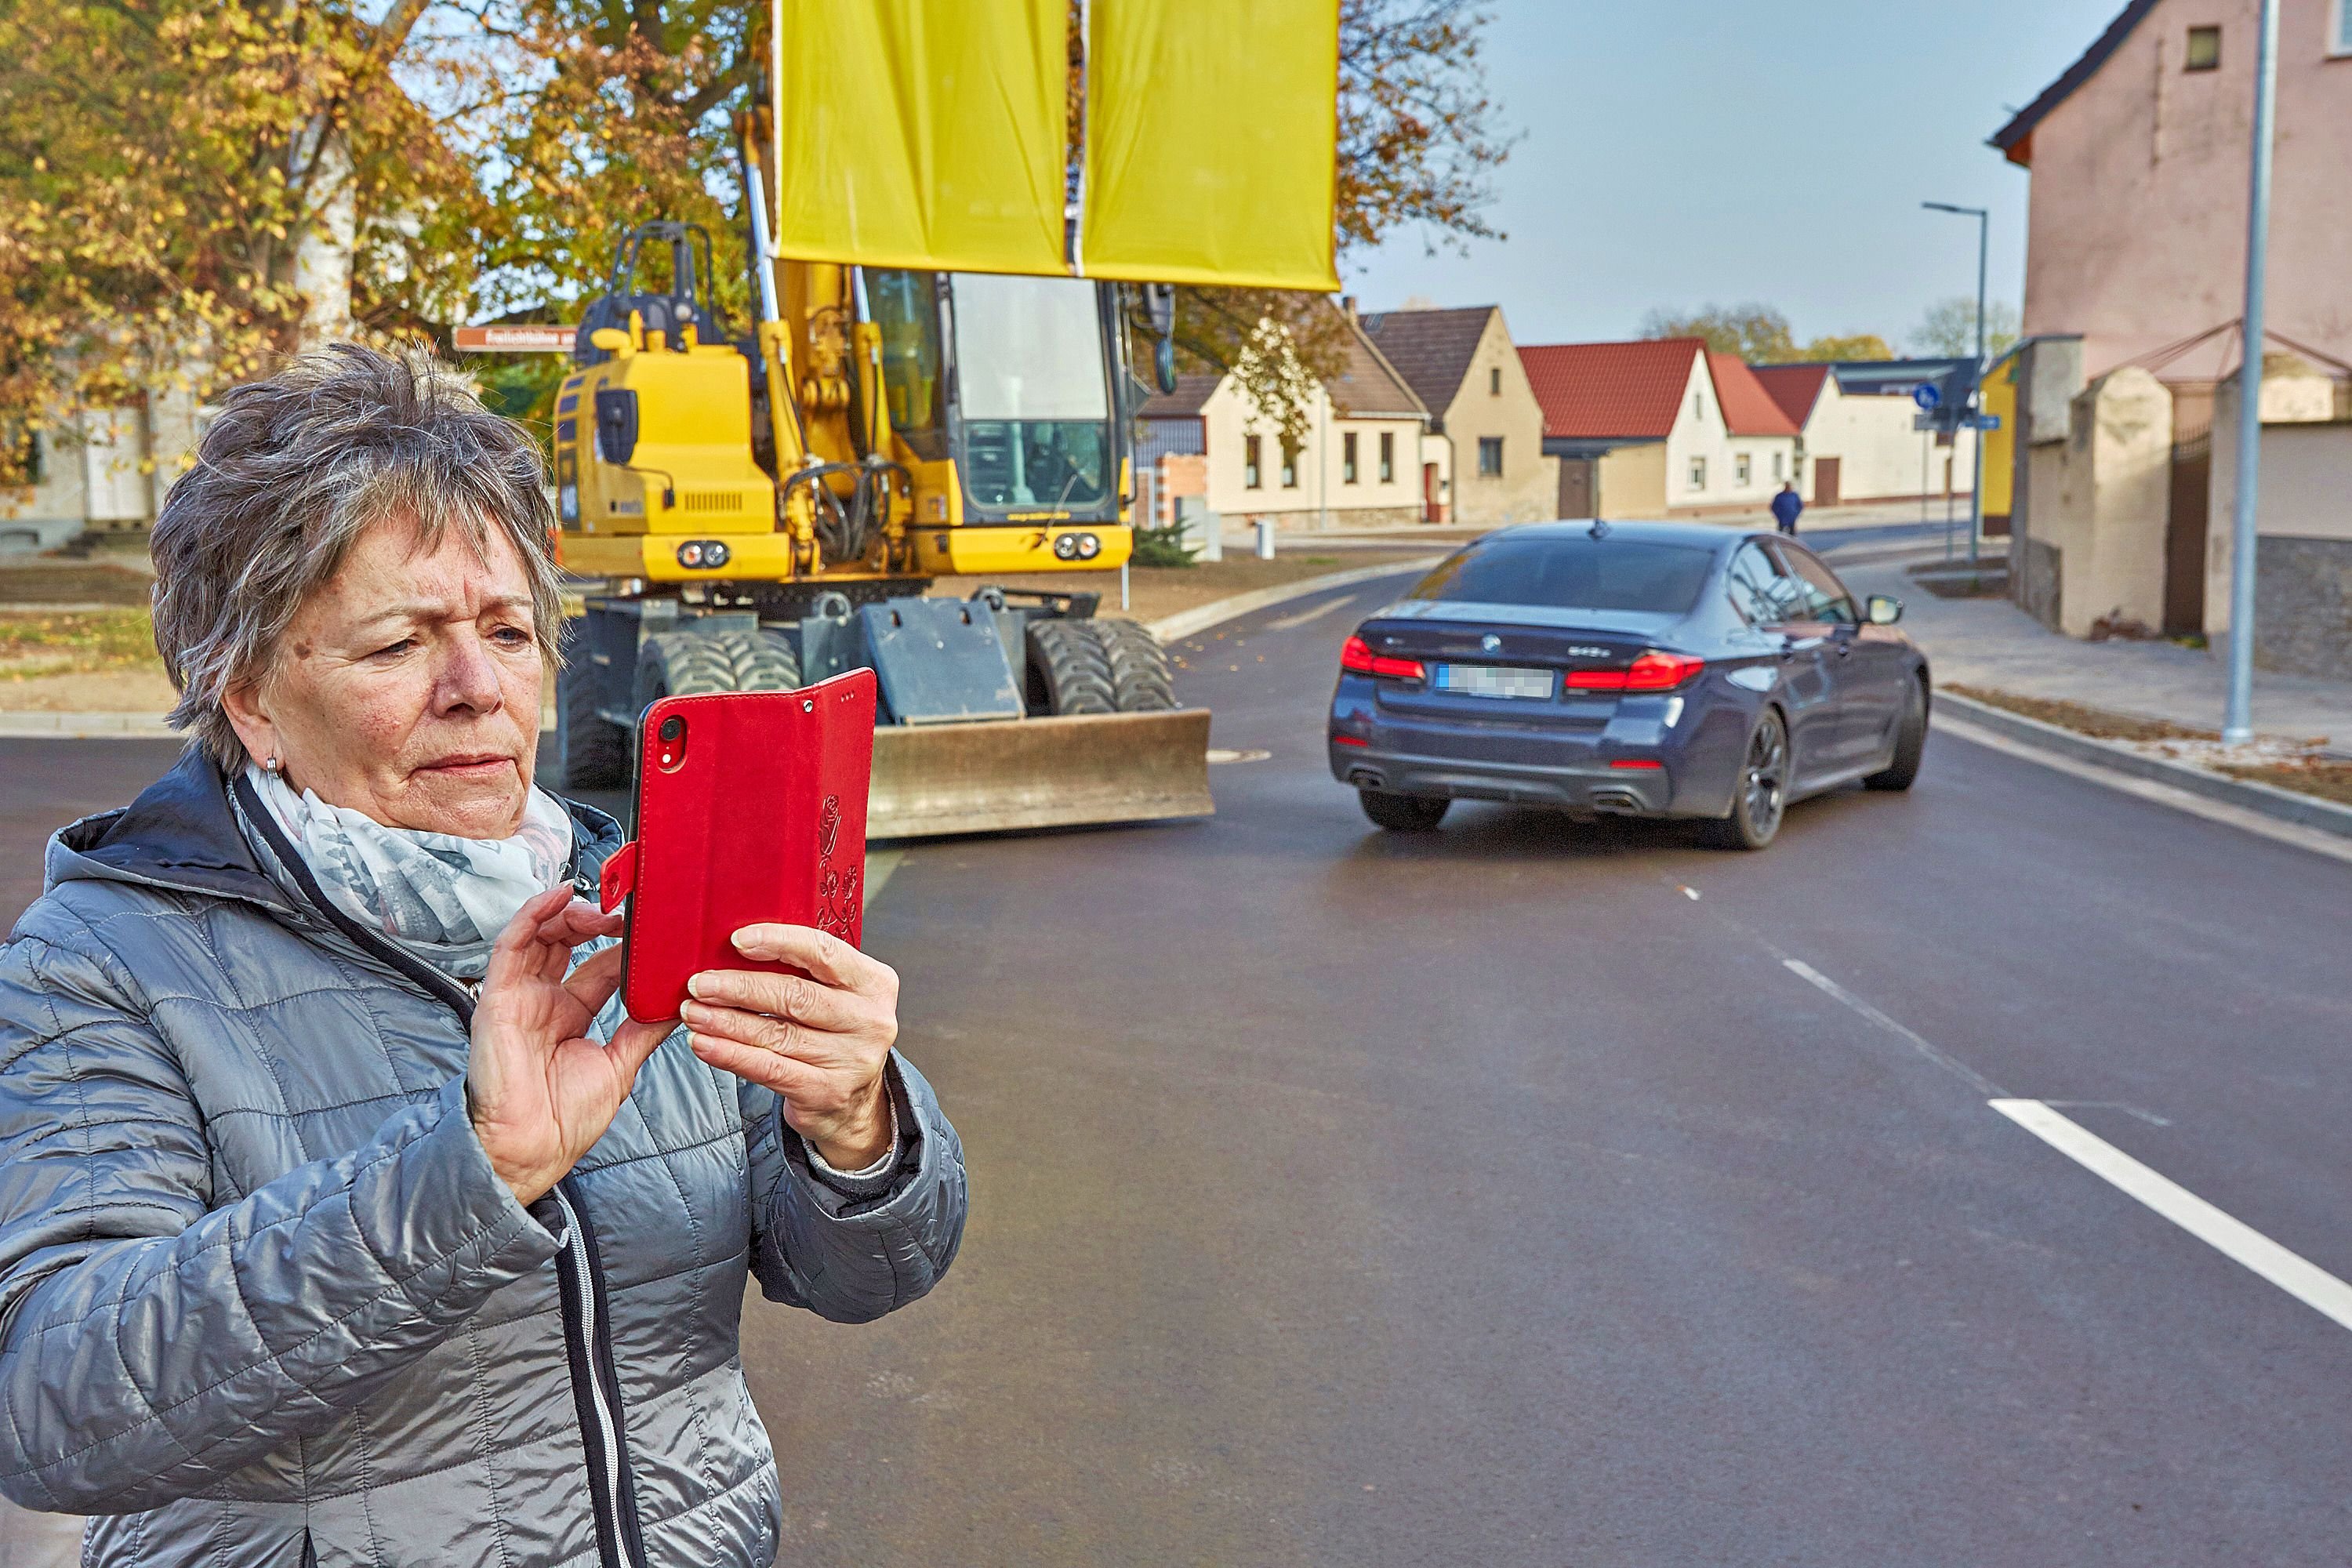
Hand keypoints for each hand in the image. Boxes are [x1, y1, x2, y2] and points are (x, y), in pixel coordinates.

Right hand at [467, 888, 672, 1204]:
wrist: (530, 1148)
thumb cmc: (565, 1119)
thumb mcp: (619, 1065)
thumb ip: (643, 1030)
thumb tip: (677, 1003)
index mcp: (571, 1017)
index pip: (598, 968)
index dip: (621, 947)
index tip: (651, 931)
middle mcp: (544, 1003)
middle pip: (567, 944)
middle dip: (596, 922)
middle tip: (628, 915)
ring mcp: (520, 997)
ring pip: (540, 936)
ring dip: (570, 913)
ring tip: (602, 907)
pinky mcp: (499, 997)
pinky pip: (512, 945)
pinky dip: (533, 915)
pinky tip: (558, 896)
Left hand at [680, 924, 898, 1171]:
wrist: (855, 1102)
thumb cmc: (833, 1033)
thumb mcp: (837, 995)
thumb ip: (805, 970)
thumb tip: (736, 947)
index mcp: (874, 983)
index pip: (824, 952)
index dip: (778, 942)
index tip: (737, 940)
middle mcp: (870, 1020)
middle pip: (795, 995)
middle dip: (739, 987)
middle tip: (699, 983)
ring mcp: (852, 1059)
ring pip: (776, 1033)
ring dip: (725, 1021)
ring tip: (693, 1012)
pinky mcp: (826, 1092)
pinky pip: (769, 1068)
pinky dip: (730, 1054)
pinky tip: (704, 1044)